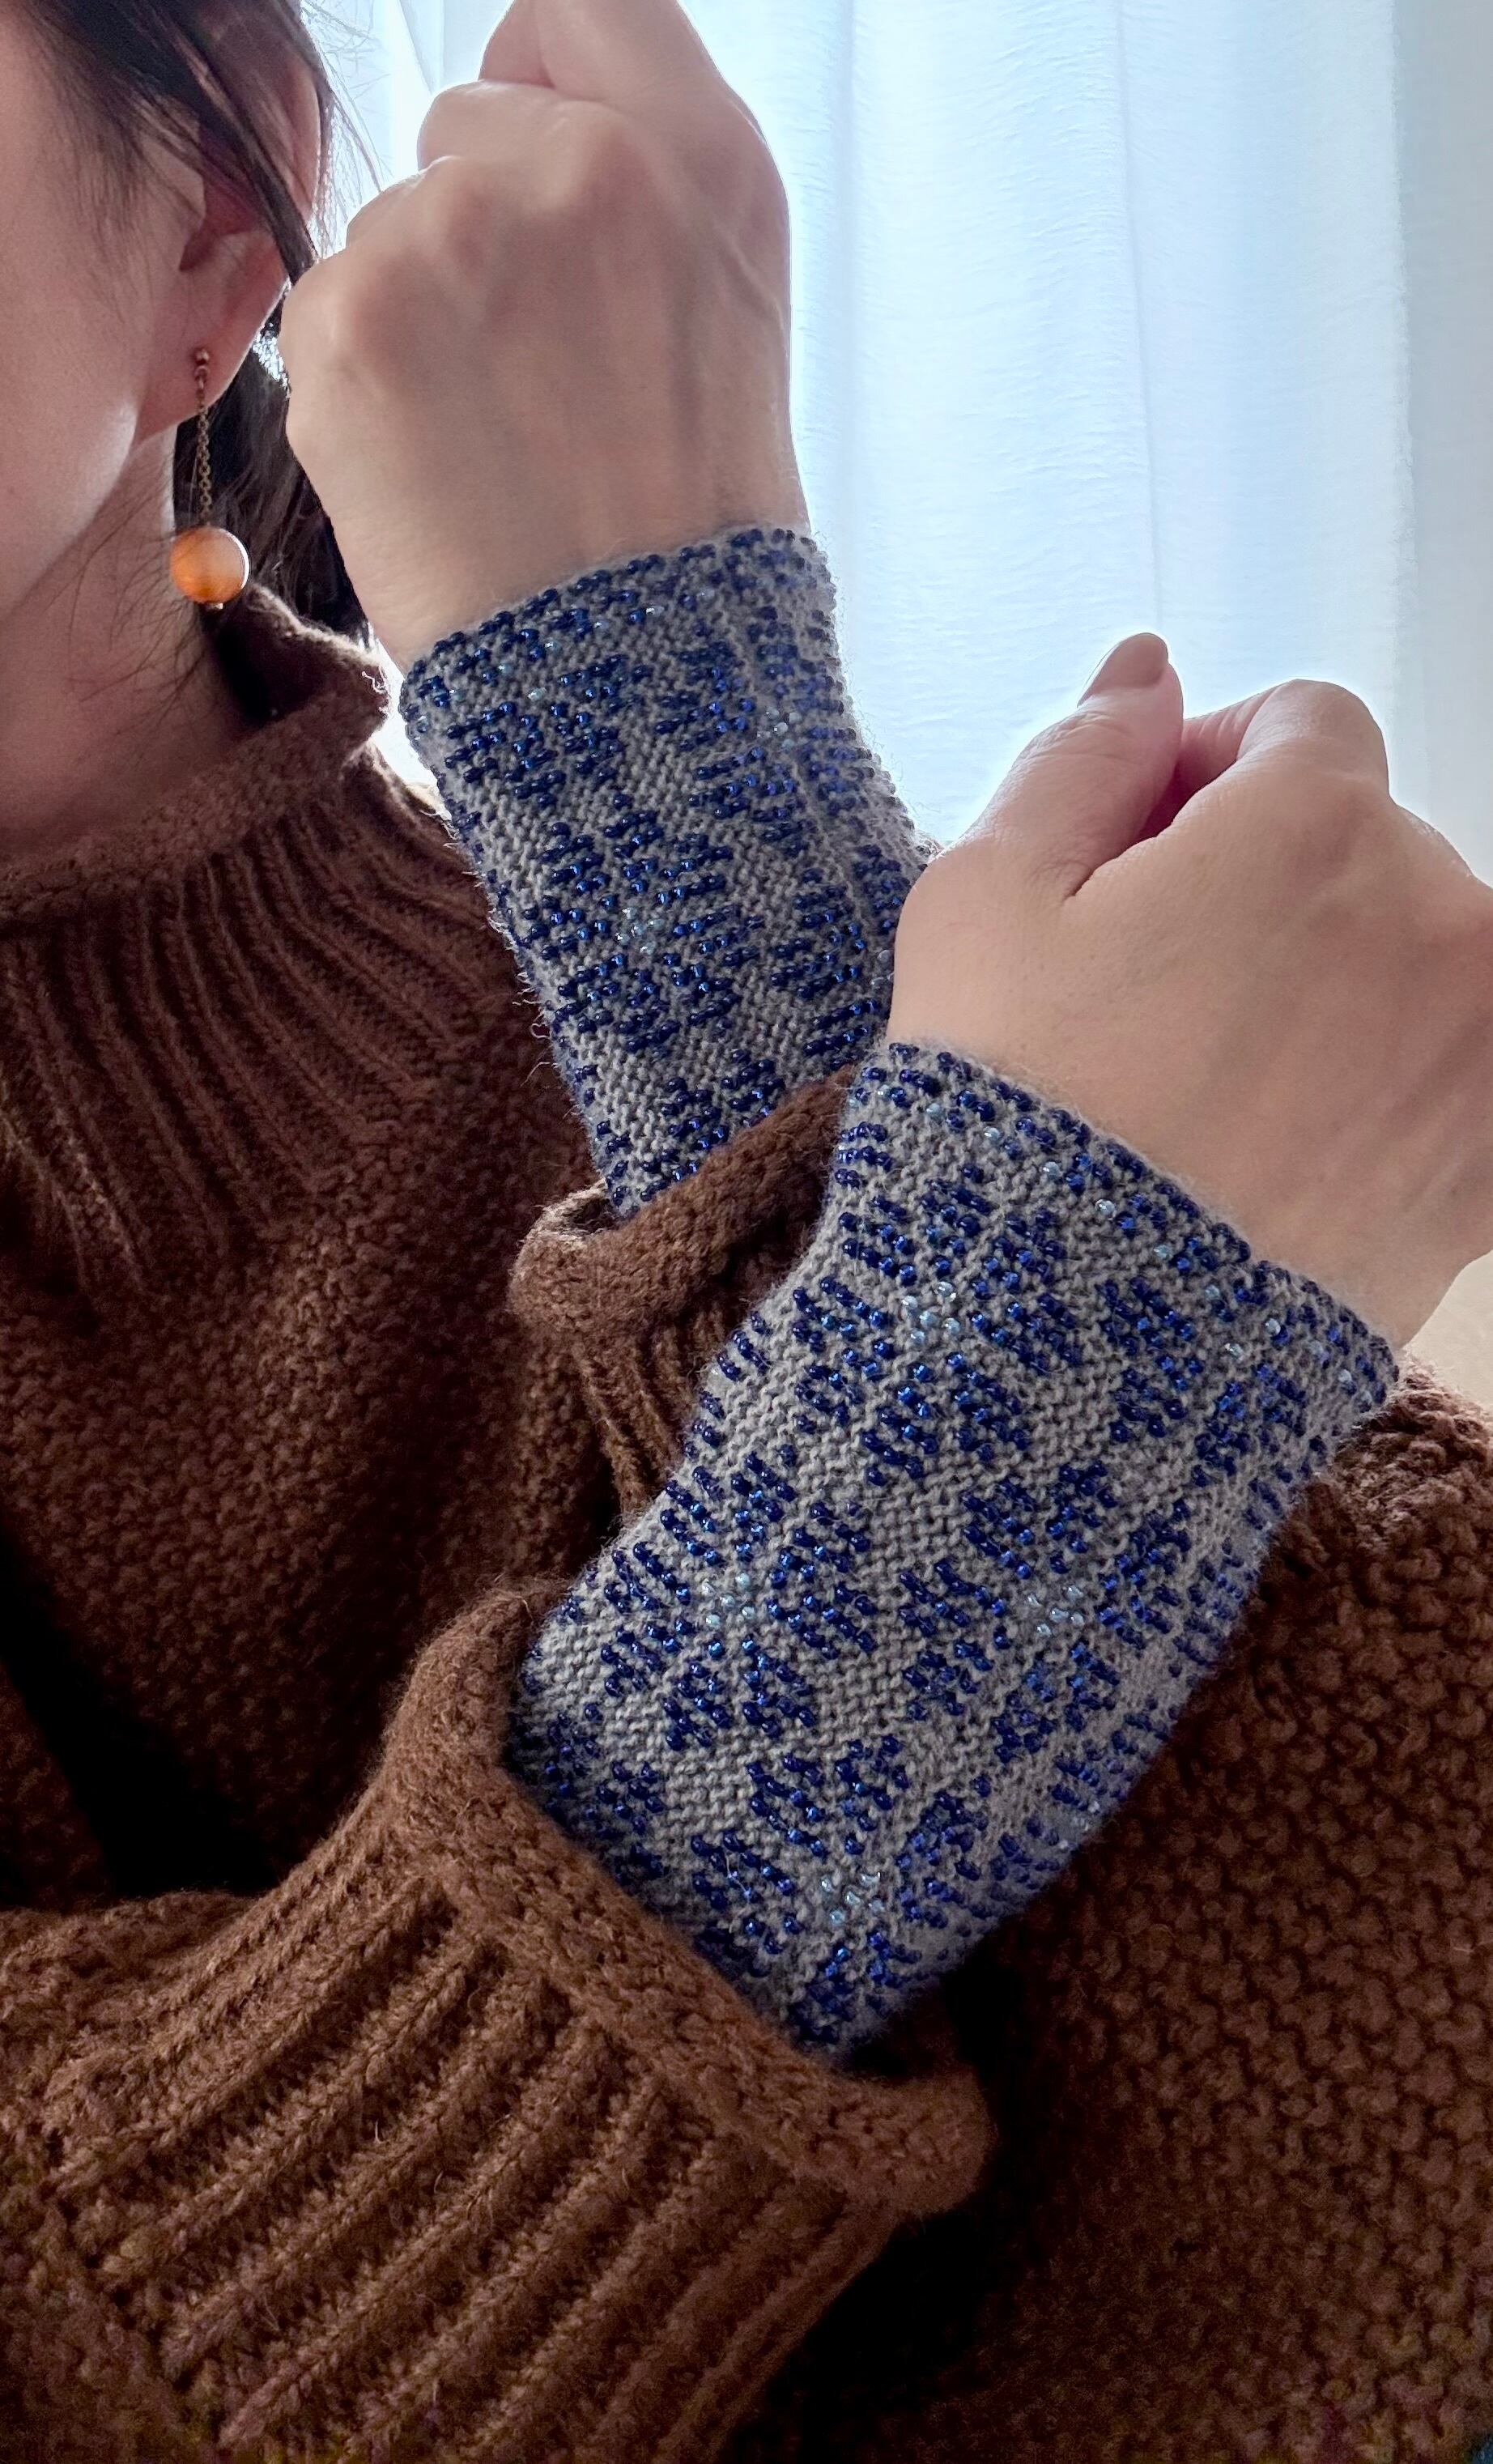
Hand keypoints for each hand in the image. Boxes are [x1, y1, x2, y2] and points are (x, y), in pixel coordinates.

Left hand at [276, 0, 807, 674]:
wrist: (639, 680)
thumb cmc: (691, 519)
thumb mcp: (731, 304)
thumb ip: (643, 171)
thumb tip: (516, 93)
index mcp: (701, 153)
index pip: (574, 4)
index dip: (542, 82)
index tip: (543, 170)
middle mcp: (584, 162)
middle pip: (462, 123)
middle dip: (481, 228)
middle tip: (540, 377)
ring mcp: (458, 232)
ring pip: (392, 228)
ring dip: (419, 316)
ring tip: (496, 440)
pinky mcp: (354, 317)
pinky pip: (327, 308)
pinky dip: (362, 387)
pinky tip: (434, 468)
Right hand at [886, 637, 1492, 1348]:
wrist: (1063, 1353)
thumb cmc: (1011, 1119)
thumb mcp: (981, 900)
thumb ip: (1081, 754)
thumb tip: (1149, 667)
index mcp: (1317, 825)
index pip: (1303, 726)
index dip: (1211, 771)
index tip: (1143, 850)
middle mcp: (1439, 917)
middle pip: (1371, 843)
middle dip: (1276, 881)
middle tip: (1154, 990)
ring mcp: (1481, 1049)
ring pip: (1420, 955)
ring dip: (1339, 979)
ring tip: (1217, 1084)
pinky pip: (1455, 1072)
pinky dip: (1394, 1081)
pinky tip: (1294, 1140)